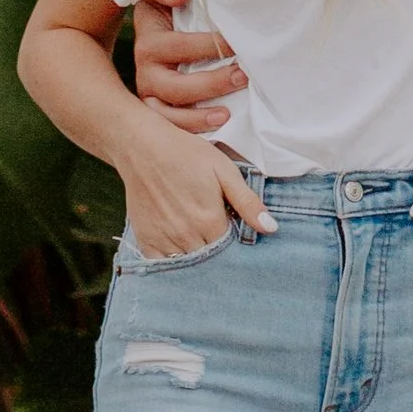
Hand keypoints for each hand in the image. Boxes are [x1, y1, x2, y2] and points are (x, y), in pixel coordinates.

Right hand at [121, 113, 269, 262]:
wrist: (141, 147)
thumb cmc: (186, 154)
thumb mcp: (224, 170)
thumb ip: (247, 202)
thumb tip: (271, 228)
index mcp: (209, 220)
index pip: (232, 248)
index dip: (237, 242)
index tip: (236, 232)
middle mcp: (187, 235)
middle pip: (212, 259)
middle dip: (219, 253)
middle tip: (217, 234)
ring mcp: (164, 239)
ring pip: (189, 263)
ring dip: (198, 257)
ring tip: (200, 238)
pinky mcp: (145, 240)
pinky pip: (163, 264)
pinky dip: (173, 260)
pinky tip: (180, 246)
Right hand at [132, 0, 250, 137]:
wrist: (161, 30)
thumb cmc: (174, 7)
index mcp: (148, 39)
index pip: (172, 46)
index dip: (205, 46)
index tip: (234, 42)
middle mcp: (144, 71)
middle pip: (172, 86)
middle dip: (210, 83)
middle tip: (243, 75)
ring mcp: (150, 95)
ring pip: (167, 115)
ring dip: (198, 117)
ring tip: (228, 113)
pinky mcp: (160, 113)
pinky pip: (172, 131)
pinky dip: (192, 133)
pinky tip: (217, 129)